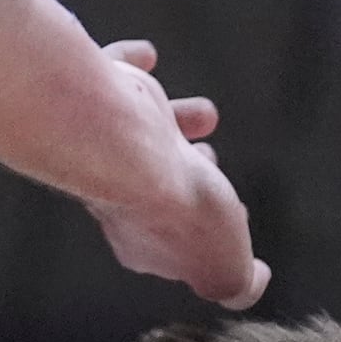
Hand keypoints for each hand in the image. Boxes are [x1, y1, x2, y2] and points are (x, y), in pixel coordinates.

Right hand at [82, 41, 267, 309]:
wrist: (122, 145)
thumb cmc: (175, 206)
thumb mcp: (224, 266)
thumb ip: (237, 282)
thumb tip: (252, 284)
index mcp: (141, 241)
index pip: (175, 241)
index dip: (205, 229)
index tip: (233, 215)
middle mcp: (115, 196)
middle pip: (156, 187)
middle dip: (188, 176)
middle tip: (212, 163)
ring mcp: (100, 147)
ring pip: (139, 134)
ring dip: (172, 125)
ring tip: (205, 114)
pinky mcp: (88, 101)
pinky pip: (110, 80)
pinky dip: (127, 69)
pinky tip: (146, 57)